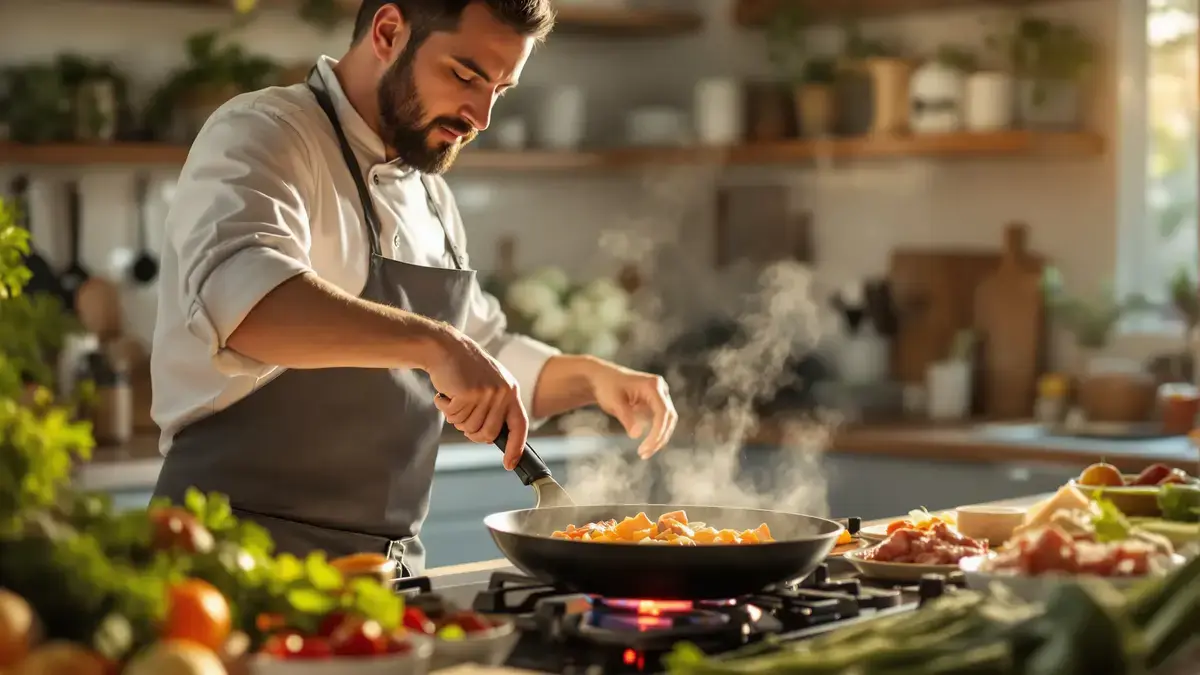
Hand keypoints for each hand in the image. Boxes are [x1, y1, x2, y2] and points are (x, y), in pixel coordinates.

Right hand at [424, 328, 527, 469]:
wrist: (446, 347)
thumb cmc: (465, 369)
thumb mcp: (490, 384)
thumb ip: (496, 408)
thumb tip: (492, 438)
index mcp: (511, 391)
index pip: (520, 426)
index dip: (516, 448)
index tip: (509, 464)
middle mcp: (503, 393)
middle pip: (488, 434)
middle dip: (472, 433)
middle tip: (461, 417)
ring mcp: (487, 393)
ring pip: (469, 427)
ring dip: (456, 418)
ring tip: (454, 398)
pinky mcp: (469, 393)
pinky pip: (455, 417)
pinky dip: (445, 408)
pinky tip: (445, 394)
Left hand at [589, 363, 677, 457]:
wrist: (601, 378)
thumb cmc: (607, 387)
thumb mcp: (613, 402)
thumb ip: (626, 417)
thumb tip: (636, 435)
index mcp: (653, 385)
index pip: (663, 412)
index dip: (658, 431)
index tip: (646, 447)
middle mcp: (661, 390)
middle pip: (669, 418)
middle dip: (659, 437)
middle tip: (644, 454)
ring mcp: (660, 397)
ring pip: (667, 422)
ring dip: (658, 438)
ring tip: (643, 453)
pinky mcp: (655, 405)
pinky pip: (660, 422)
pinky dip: (654, 435)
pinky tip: (644, 447)